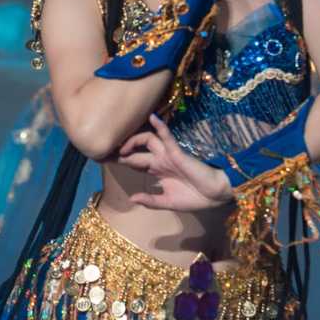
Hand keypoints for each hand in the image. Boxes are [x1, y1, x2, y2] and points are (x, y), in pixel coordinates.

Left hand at [117, 113, 233, 209]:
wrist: (215, 196)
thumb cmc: (194, 198)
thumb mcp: (168, 202)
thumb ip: (151, 200)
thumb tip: (131, 199)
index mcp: (157, 170)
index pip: (135, 161)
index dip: (122, 159)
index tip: (105, 159)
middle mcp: (160, 159)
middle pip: (137, 149)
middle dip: (122, 149)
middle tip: (107, 151)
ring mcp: (168, 154)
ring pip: (147, 139)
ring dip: (133, 141)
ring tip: (122, 148)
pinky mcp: (178, 152)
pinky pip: (167, 136)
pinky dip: (160, 126)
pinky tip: (152, 117)